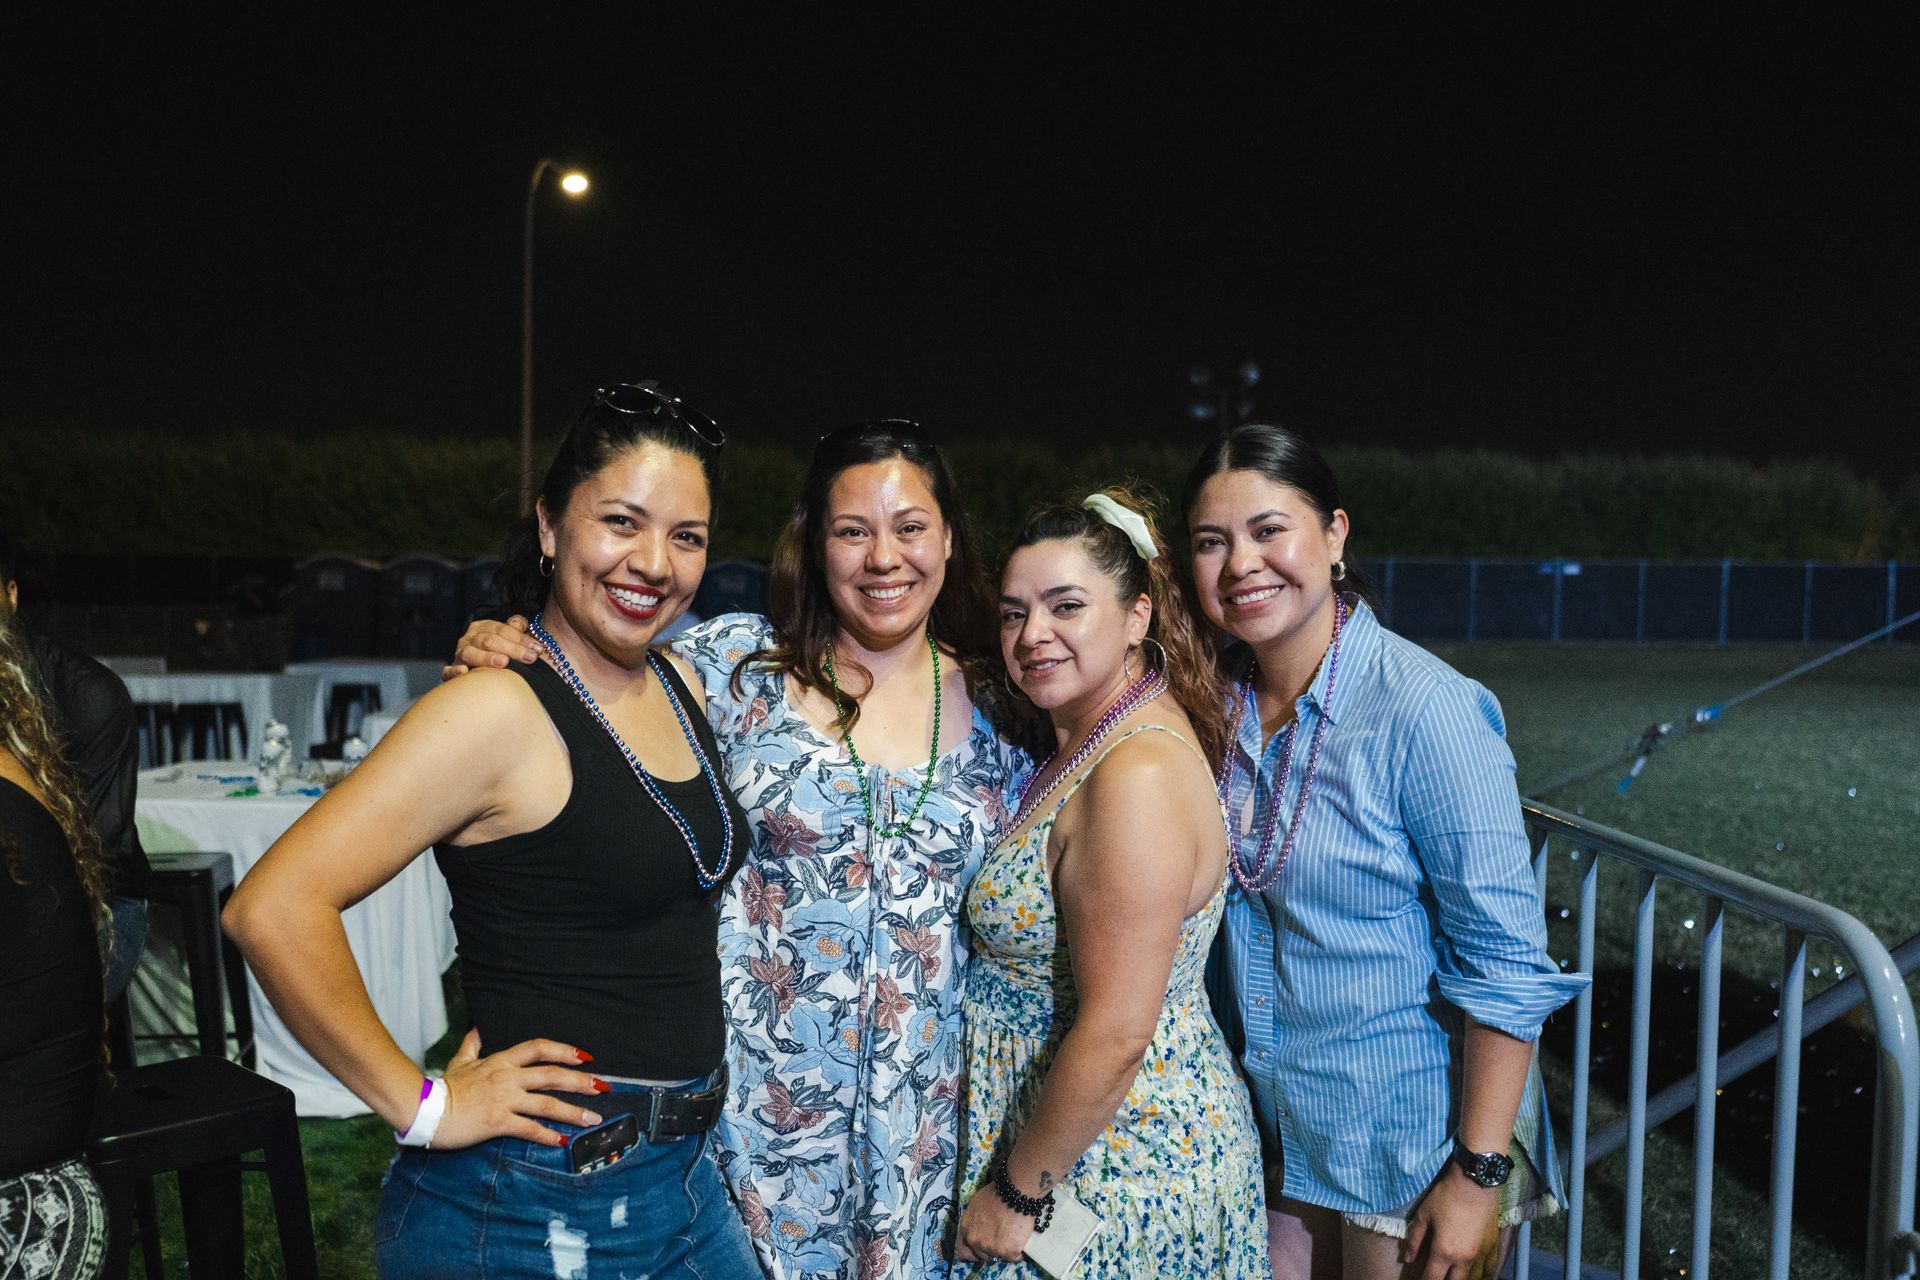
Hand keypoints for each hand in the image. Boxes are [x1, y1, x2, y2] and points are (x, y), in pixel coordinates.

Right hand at [425, 1030, 607, 1149]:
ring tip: (593, 1119)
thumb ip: (471, 1046)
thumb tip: (475, 1030)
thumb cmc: (442, 1087)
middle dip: (581, 1081)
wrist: (424, 1108)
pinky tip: (562, 1141)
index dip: (565, 1050)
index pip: (539, 1048)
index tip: (585, 1057)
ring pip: (547, 1104)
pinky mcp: (497, 1122)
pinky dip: (547, 1135)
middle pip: (552, 1075)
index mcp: (501, 1061)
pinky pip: (528, 1128)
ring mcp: (504, 1099)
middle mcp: (507, 1077)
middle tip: (603, 1087)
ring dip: (573, 1112)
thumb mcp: (459, 1062)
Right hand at [443, 615, 539, 680]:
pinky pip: (449, 671)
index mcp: (482, 628)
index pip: (502, 630)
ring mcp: (459, 655)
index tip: (538, 649)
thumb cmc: (497, 654)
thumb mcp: (506, 639)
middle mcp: (468, 639)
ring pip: (471, 653)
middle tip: (530, 658)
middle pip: (489, 641)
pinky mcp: (451, 671)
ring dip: (487, 658)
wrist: (476, 672)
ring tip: (503, 662)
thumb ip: (514, 630)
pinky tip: (464, 672)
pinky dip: (454, 671)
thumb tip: (521, 623)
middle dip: (512, 649)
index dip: (521, 638)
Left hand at [952, 1187, 1036, 1265]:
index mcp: (966, 1228)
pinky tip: (1022, 1242)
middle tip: (1002, 1241)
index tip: (982, 1252)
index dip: (973, 1252)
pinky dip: (1019, 1252)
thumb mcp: (976, 1204)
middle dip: (992, 1250)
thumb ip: (974, 1220)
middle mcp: (975, 1241)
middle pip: (983, 1255)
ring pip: (999, 1256)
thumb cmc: (997, 1193)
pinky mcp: (1008, 1252)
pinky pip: (1015, 1257)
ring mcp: (991, 1248)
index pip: (964, 1249)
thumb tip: (979, 1226)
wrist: (1015, 1193)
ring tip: (1013, 1238)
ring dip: (1005, 1251)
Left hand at [1403, 1165, 1502, 1279]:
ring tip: (1455, 1274)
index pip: (1432, 1279)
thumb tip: (1407, 1258)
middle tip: (1437, 1276)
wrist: (1475, 1183)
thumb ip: (1415, 1239)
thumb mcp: (1424, 1215)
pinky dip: (1483, 1274)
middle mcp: (1464, 1260)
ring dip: (1462, 1279)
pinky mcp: (1493, 1247)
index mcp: (1444, 1252)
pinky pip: (1490, 1270)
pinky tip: (1477, 1272)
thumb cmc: (1446, 1197)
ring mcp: (1481, 1255)